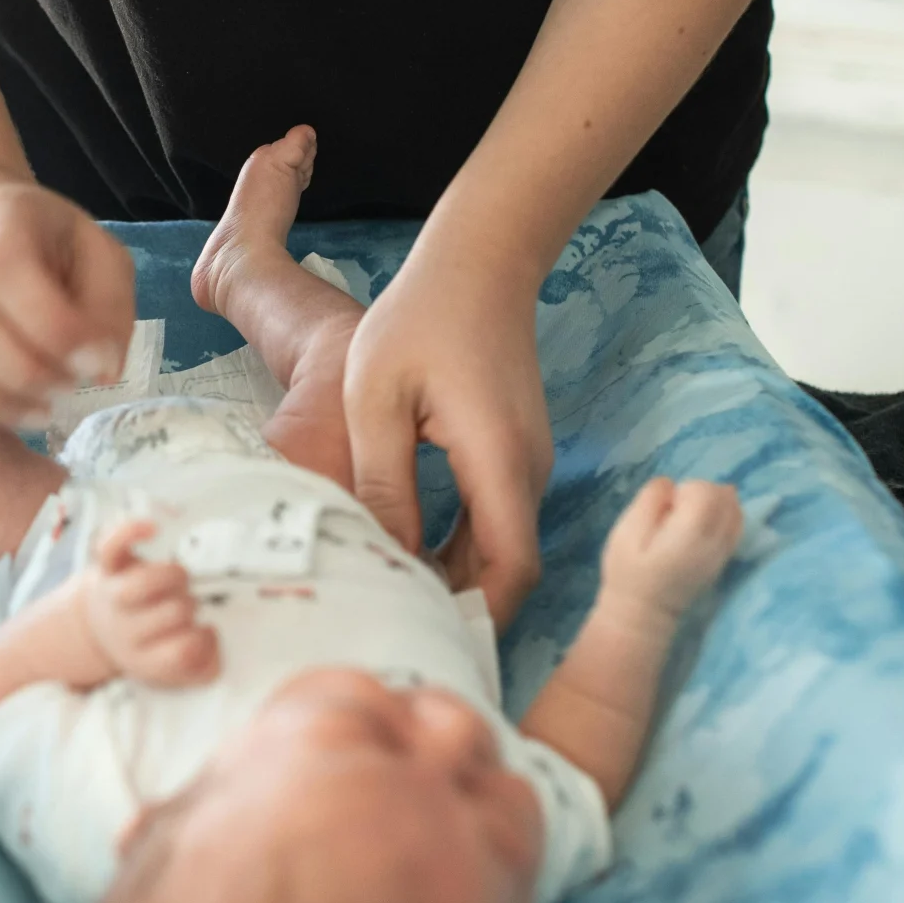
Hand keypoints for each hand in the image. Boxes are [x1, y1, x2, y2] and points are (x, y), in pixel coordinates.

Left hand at [74, 521, 218, 685]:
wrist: (95, 630)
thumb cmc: (149, 643)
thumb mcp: (172, 669)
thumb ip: (204, 665)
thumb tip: (214, 639)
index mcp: (144, 659)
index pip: (182, 652)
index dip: (201, 639)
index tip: (204, 631)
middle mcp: (125, 630)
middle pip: (174, 613)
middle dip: (189, 606)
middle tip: (183, 609)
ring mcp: (113, 597)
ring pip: (148, 581)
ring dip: (173, 576)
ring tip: (176, 582)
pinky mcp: (107, 568)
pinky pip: (113, 545)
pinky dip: (131, 532)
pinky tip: (153, 530)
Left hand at [343, 252, 551, 630]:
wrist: (479, 261)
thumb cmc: (419, 319)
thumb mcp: (376, 401)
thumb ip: (382, 482)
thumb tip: (384, 555)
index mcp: (498, 461)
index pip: (511, 568)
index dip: (478, 614)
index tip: (432, 641)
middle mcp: (526, 469)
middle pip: (508, 568)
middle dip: (461, 605)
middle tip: (398, 631)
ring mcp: (526, 460)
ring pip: (501, 546)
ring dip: (458, 575)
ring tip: (396, 596)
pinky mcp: (514, 451)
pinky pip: (495, 517)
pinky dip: (462, 545)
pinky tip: (413, 552)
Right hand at [597, 477, 742, 624]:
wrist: (642, 614)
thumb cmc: (629, 573)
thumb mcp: (626, 531)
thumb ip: (650, 500)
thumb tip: (670, 484)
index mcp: (691, 531)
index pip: (705, 491)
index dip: (683, 489)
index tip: (665, 506)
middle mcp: (715, 540)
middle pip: (725, 497)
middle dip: (701, 493)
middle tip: (675, 511)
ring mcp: (723, 552)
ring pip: (735, 511)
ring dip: (715, 503)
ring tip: (689, 516)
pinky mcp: (723, 560)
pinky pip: (737, 528)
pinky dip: (726, 516)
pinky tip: (705, 522)